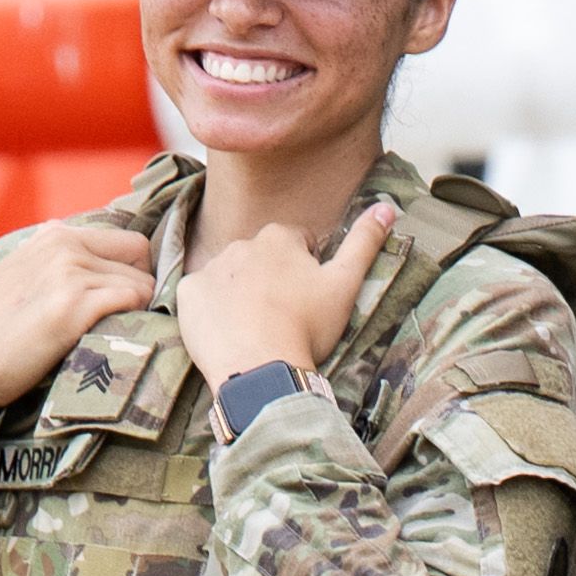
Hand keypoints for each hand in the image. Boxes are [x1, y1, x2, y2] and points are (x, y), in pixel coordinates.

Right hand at [0, 218, 152, 416]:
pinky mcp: (74, 306)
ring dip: (136, 312)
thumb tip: (67, 236)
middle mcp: (64, 246)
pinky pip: (133, 301)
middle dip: (140, 288)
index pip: (127, 241)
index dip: (133, 272)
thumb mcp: (16, 272)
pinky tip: (113, 338)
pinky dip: (134, 320)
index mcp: (54, 236)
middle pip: (140, 258)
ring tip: (112, 334)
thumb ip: (47, 254)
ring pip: (141, 284)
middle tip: (125, 320)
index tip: (124, 300)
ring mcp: (69, 273)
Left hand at [175, 198, 398, 399]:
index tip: (310, 301)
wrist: (259, 368)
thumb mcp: (345, 285)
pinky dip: (213, 310)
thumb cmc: (307, 328)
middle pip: (262, 259)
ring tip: (258, 328)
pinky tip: (230, 332)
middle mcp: (240, 244)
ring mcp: (211, 269)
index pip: (298, 243)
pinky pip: (201, 296)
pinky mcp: (188, 294)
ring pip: (232, 277)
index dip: (309, 271)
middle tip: (285, 317)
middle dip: (273, 280)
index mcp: (279, 237)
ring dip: (243, 294)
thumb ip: (364, 243)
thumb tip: (387, 207)